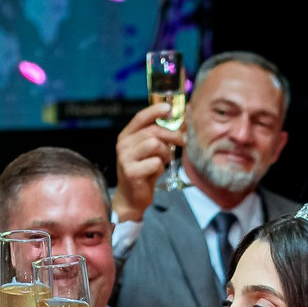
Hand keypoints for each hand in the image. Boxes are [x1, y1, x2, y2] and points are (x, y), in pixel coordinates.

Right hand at [111, 101, 183, 222]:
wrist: (131, 198)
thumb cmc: (144, 171)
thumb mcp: (151, 150)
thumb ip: (162, 134)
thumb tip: (184, 117)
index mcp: (126, 136)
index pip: (140, 117)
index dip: (155, 110)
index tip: (169, 108)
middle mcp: (123, 145)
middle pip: (153, 131)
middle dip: (172, 134)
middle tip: (183, 140)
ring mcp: (125, 158)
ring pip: (155, 145)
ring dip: (165, 153)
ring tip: (163, 160)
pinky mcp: (131, 172)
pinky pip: (155, 163)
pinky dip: (160, 167)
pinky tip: (155, 172)